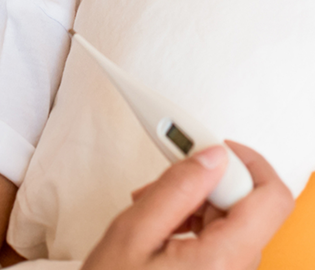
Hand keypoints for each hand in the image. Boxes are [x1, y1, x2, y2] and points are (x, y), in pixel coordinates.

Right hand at [81, 143, 293, 269]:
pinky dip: (193, 220)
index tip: (208, 148)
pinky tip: (161, 222)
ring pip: (233, 219)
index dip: (245, 162)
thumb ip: (176, 189)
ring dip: (196, 200)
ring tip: (153, 203)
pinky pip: (221, 238)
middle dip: (209, 180)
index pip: (272, 198)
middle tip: (170, 173)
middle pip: (250, 204)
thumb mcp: (134, 234)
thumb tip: (211, 156)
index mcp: (224, 261)